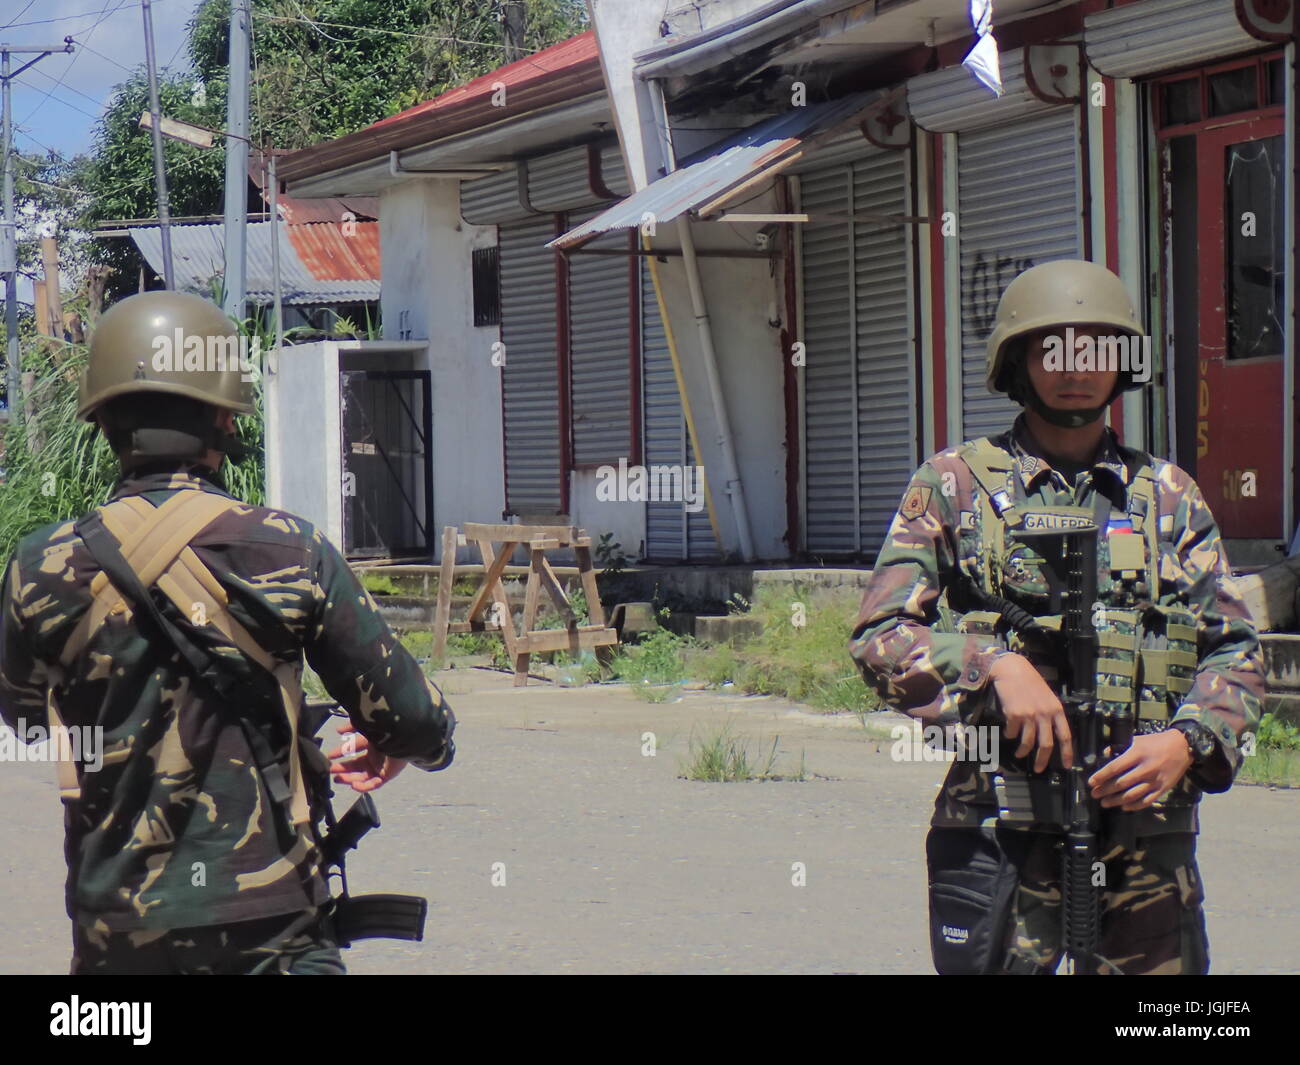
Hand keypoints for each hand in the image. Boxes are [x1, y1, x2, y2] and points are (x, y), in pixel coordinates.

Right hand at [327, 720, 406, 792]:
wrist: (405, 736)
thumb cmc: (388, 730)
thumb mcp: (367, 728)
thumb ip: (352, 727)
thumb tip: (337, 730)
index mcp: (372, 743)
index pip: (353, 748)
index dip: (341, 751)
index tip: (329, 755)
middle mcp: (376, 755)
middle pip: (356, 765)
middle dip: (343, 768)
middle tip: (330, 769)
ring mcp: (382, 766)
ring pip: (363, 776)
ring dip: (349, 778)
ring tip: (337, 778)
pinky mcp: (387, 775)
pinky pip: (374, 784)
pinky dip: (364, 786)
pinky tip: (354, 785)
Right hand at [988, 653, 1073, 772]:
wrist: (1011, 669)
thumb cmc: (1029, 681)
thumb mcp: (1046, 696)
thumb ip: (1050, 713)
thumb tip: (1049, 732)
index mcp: (1056, 710)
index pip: (1065, 736)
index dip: (1067, 753)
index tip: (1066, 766)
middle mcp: (1045, 714)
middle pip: (1046, 744)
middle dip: (1042, 760)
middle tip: (1039, 769)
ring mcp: (1029, 715)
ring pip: (1028, 742)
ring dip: (1023, 751)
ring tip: (1020, 754)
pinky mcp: (1014, 715)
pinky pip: (1012, 733)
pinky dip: (1010, 735)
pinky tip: (1008, 733)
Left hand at [1088, 731, 1192, 810]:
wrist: (1182, 747)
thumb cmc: (1156, 742)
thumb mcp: (1137, 740)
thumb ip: (1120, 747)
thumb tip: (1104, 753)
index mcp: (1137, 754)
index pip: (1115, 767)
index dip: (1101, 776)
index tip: (1091, 782)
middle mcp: (1145, 769)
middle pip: (1121, 783)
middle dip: (1105, 790)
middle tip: (1094, 794)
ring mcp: (1155, 781)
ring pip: (1132, 795)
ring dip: (1116, 801)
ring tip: (1104, 803)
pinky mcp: (1163, 789)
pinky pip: (1147, 801)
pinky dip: (1134, 806)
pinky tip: (1124, 806)